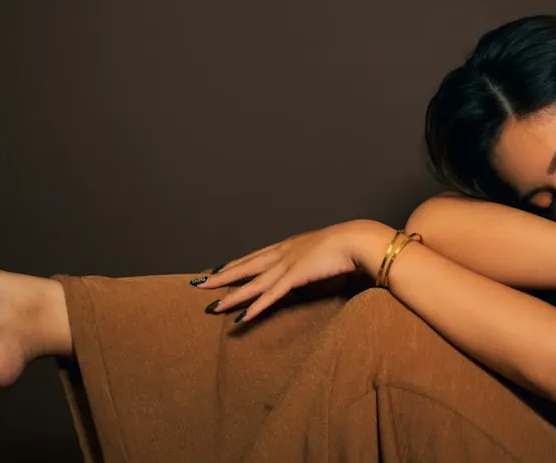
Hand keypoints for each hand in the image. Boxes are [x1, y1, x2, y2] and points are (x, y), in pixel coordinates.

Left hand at [191, 220, 368, 321]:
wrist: (357, 240)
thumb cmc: (345, 245)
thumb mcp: (321, 251)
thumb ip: (310, 259)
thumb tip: (307, 267)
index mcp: (287, 246)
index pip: (254, 256)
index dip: (235, 264)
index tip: (218, 269)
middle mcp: (282, 253)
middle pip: (245, 267)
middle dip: (221, 277)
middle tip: (199, 284)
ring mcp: (287, 265)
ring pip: (253, 283)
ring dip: (231, 295)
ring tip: (212, 306)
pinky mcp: (295, 277)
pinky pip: (271, 295)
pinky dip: (256, 306)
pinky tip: (242, 316)